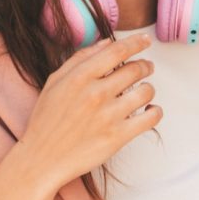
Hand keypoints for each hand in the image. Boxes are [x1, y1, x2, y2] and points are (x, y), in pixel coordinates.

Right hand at [14, 32, 160, 195]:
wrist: (42, 158)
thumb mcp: (55, 82)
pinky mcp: (118, 136)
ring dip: (149, 88)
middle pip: (135, 69)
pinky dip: (156, 111)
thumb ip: (80, 59)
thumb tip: (106, 42)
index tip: (145, 41)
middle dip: (145, 66)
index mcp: (80, 77)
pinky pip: (151, 118)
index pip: (117, 51)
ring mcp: (109, 115)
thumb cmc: (47, 120)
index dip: (136, 43)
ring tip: (143, 91)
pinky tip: (150, 111)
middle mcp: (96, 93)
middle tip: (146, 68)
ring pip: (146, 91)